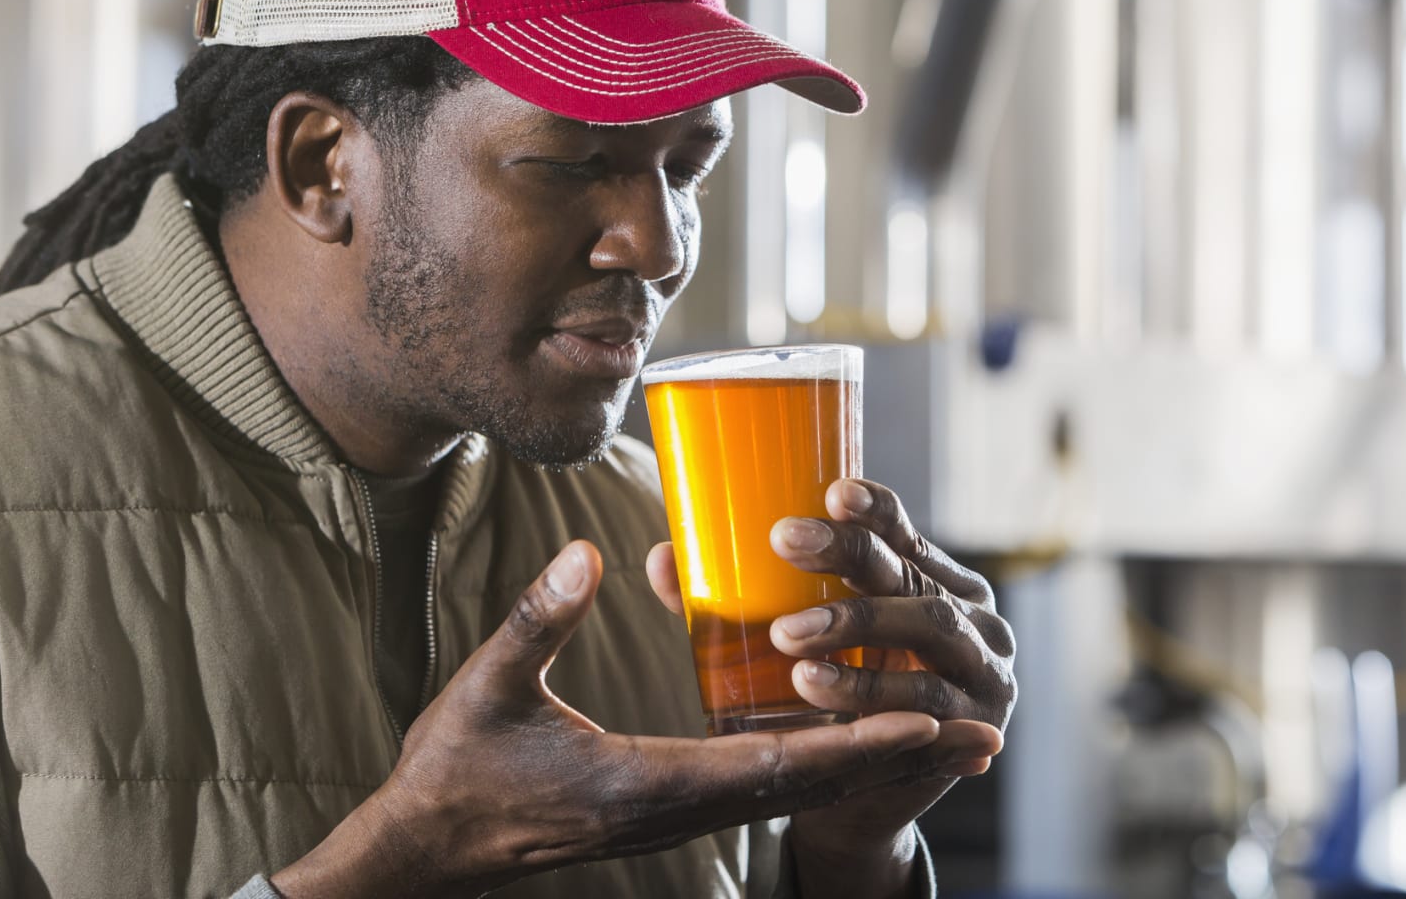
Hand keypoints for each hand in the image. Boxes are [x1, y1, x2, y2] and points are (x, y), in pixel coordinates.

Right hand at [271, 541, 998, 898]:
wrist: (424, 853)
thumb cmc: (454, 772)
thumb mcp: (486, 689)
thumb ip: (539, 622)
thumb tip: (588, 553)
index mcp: (643, 785)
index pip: (769, 763)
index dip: (851, 740)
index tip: (924, 718)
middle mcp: (674, 809)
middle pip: (805, 786)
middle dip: (895, 758)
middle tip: (981, 737)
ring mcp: (673, 815)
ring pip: (792, 792)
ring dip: (869, 764)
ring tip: (947, 738)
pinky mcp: (665, 808)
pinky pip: (761, 787)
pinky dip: (818, 764)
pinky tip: (849, 736)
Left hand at [646, 479, 1014, 890]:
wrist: (868, 800)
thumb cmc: (830, 702)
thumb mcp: (797, 642)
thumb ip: (735, 603)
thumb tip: (663, 556)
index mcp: (929, 579)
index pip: (902, 530)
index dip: (874, 508)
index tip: (830, 491)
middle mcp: (968, 614)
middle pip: (910, 571)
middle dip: (849, 554)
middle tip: (784, 541)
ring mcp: (983, 668)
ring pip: (929, 627)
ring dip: (856, 624)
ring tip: (786, 634)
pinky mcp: (978, 724)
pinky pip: (927, 701)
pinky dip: (872, 689)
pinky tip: (817, 686)